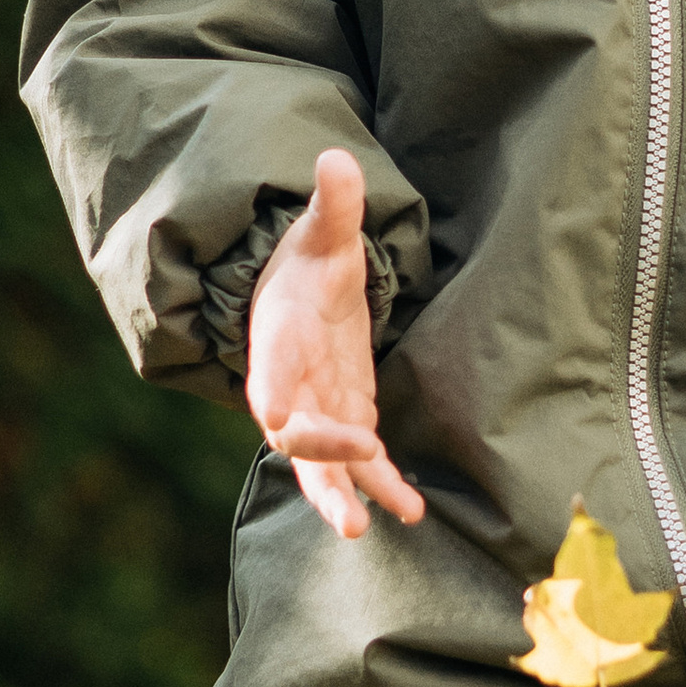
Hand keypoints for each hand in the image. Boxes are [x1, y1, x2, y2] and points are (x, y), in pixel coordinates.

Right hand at [244, 148, 425, 542]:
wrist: (299, 292)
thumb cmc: (307, 263)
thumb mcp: (325, 233)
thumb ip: (333, 205)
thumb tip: (336, 156)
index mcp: (277, 345)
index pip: (274, 381)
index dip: (285, 403)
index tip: (295, 420)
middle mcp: (289, 390)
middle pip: (295, 441)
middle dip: (320, 468)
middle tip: (350, 499)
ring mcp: (318, 413)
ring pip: (322, 468)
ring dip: (342, 497)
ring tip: (365, 530)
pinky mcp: (347, 422)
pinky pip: (361, 465)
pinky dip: (381, 486)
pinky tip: (412, 511)